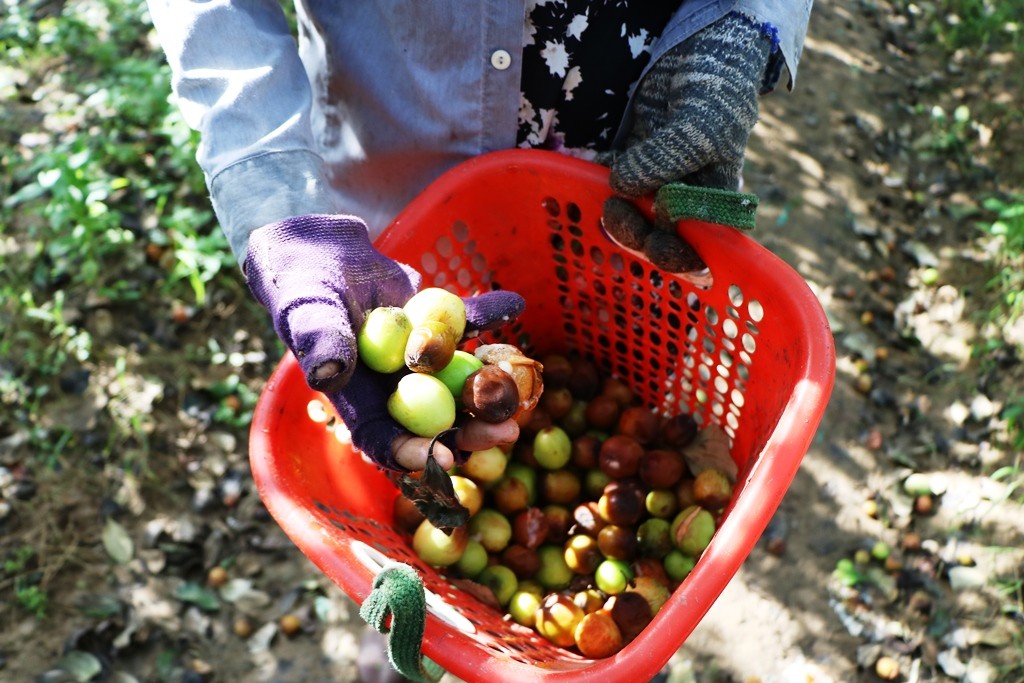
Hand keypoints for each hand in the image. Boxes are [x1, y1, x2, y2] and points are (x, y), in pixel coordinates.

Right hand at [245, 214, 524, 470]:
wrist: (319, 254)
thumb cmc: (300, 288)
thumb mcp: (305, 313)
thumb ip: (318, 341)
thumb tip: (329, 373)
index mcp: (359, 401)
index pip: (385, 439)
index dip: (414, 453)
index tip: (444, 455)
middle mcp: (394, 389)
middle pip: (437, 422)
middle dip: (472, 430)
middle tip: (508, 432)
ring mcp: (420, 362)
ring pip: (460, 383)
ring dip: (491, 386)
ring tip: (523, 385)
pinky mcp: (436, 329)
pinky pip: (466, 327)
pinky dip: (489, 315)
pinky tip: (513, 302)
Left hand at [601, 13, 772, 271]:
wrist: (696, 55)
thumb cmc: (716, 95)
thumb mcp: (700, 126)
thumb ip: (666, 159)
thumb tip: (623, 187)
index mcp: (716, 206)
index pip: (702, 252)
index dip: (681, 260)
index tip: (659, 245)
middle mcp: (686, 206)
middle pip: (660, 244)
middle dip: (638, 238)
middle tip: (619, 213)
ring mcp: (656, 191)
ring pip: (632, 225)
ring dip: (617, 222)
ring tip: (610, 203)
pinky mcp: (630, 171)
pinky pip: (612, 194)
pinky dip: (596, 196)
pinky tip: (587, 191)